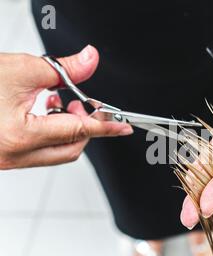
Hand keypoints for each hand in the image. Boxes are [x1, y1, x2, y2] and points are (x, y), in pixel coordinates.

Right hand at [0, 45, 132, 169]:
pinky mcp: (4, 158)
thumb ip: (63, 68)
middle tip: (81, 105)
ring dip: (66, 130)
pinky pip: (39, 153)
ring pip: (56, 153)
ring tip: (57, 103)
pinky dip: (49, 135)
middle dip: (84, 127)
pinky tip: (42, 112)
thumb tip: (90, 60)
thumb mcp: (20, 69)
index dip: (105, 126)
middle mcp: (13, 156)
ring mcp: (7, 161)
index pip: (78, 132)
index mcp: (19, 136)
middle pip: (70, 149)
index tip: (124, 126)